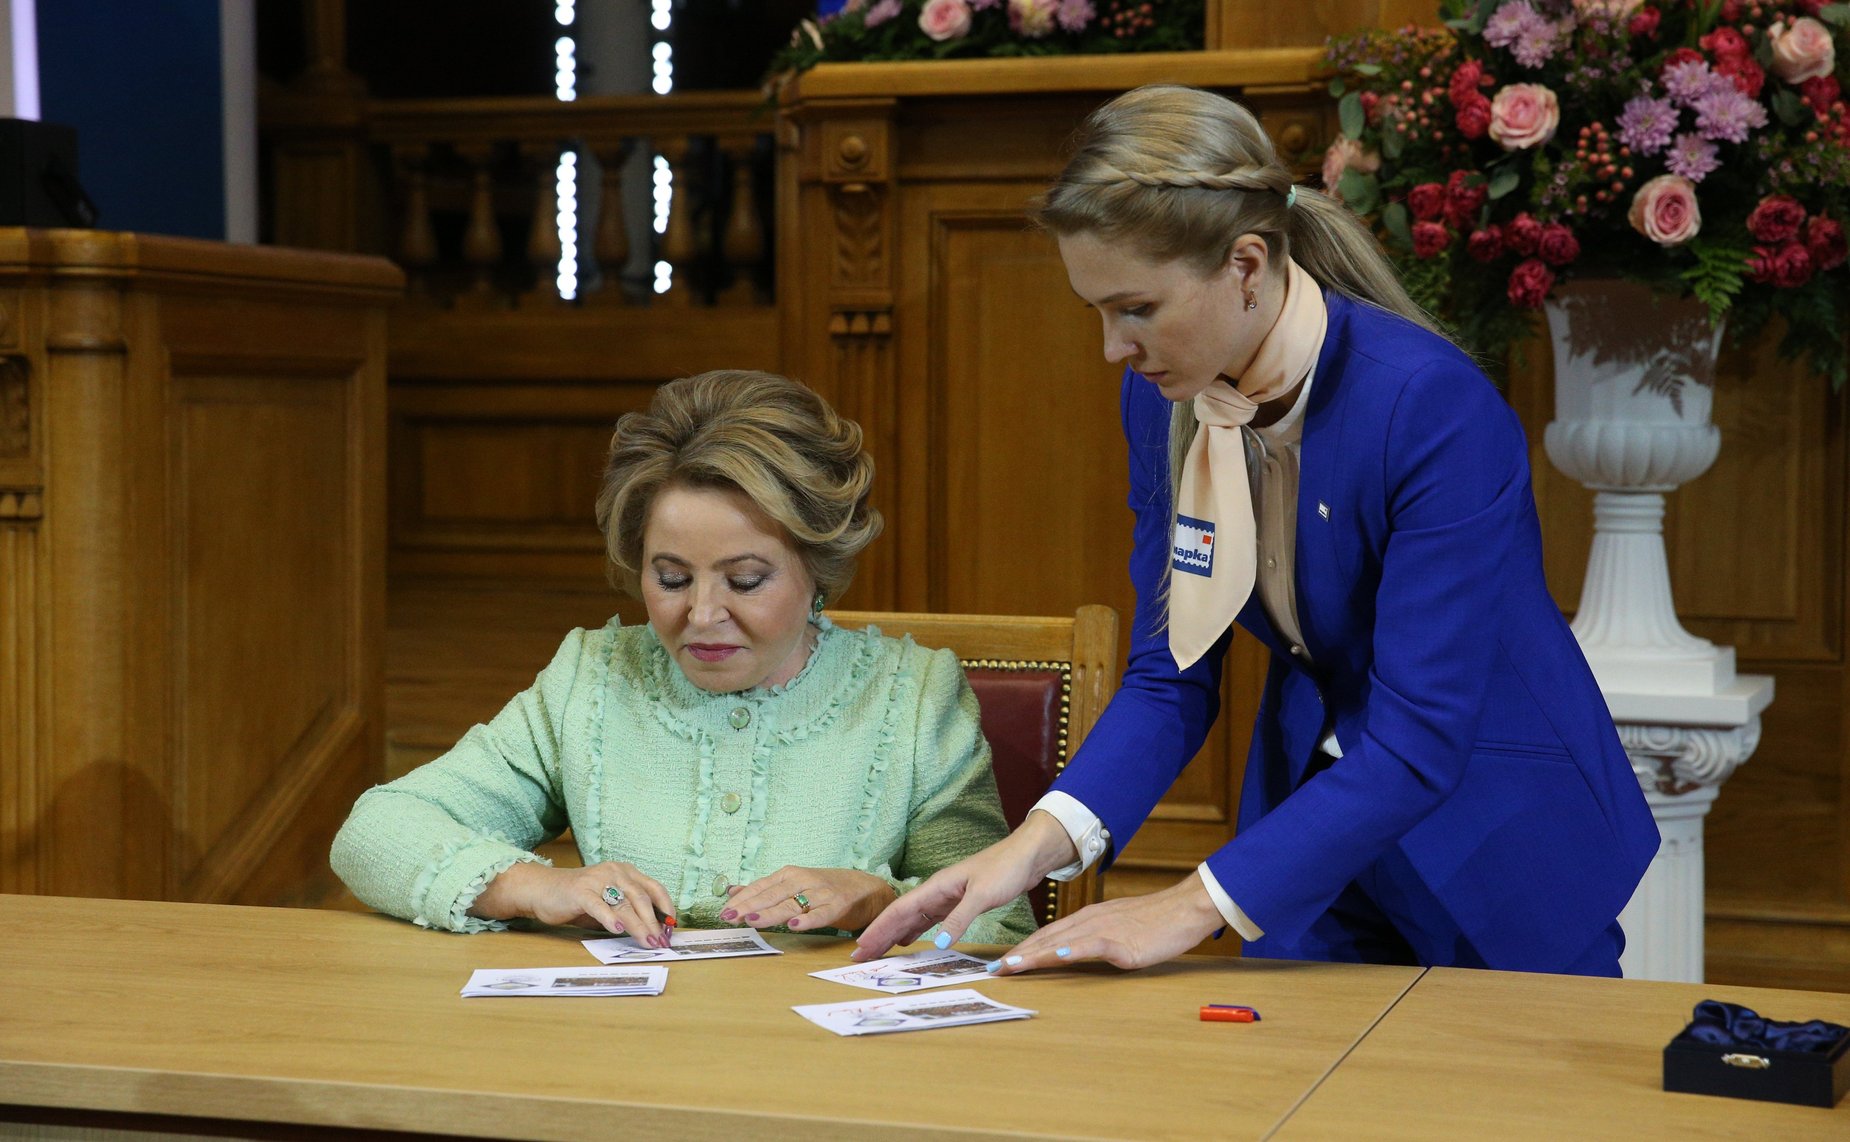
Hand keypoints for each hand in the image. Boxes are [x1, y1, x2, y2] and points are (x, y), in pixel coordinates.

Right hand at [470, 861, 675, 945]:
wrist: (542, 890)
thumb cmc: (578, 899)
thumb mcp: (608, 902)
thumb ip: (627, 911)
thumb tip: (651, 933)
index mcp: (625, 872)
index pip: (654, 888)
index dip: (666, 908)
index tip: (672, 927)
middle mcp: (614, 872)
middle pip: (641, 898)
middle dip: (653, 922)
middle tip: (660, 942)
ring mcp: (597, 880)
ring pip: (624, 904)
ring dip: (638, 926)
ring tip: (646, 941)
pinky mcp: (580, 892)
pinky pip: (599, 906)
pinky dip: (610, 919)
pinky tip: (618, 930)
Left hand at [720, 866, 894, 932]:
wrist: (866, 889)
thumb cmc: (826, 888)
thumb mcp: (793, 884)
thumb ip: (764, 889)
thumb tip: (732, 891)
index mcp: (790, 875)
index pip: (761, 887)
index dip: (742, 900)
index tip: (724, 912)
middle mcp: (803, 880)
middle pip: (772, 895)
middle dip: (749, 907)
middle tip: (729, 918)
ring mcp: (821, 893)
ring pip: (791, 904)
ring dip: (770, 912)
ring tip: (751, 920)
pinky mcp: (838, 906)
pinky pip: (821, 914)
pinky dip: (808, 919)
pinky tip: (794, 925)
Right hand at [851, 809, 1077, 960]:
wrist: (1027, 855)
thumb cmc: (1005, 868)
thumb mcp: (982, 895)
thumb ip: (959, 919)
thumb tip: (935, 945)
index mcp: (936, 887)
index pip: (899, 910)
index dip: (878, 929)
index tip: (860, 947)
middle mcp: (936, 892)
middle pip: (900, 916)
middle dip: (879, 935)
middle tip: (860, 957)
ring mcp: (946, 897)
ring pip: (912, 919)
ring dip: (893, 935)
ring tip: (877, 953)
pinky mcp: (959, 903)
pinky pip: (928, 921)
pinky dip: (914, 932)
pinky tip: (907, 942)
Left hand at [984, 873, 1222, 974]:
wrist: (1183, 909)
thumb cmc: (1154, 922)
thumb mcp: (1117, 928)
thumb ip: (1094, 938)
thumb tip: (1074, 951)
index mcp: (1087, 920)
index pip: (1047, 935)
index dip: (1023, 948)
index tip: (1002, 961)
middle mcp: (1089, 922)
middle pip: (1046, 939)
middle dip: (1019, 954)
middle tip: (994, 968)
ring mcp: (1104, 930)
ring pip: (1062, 942)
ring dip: (1035, 955)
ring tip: (1012, 965)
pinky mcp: (1122, 942)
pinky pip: (1093, 945)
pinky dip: (1073, 950)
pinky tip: (1057, 956)